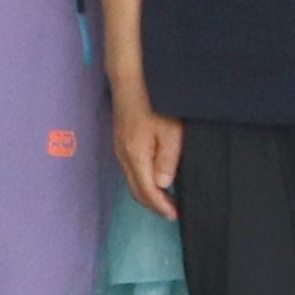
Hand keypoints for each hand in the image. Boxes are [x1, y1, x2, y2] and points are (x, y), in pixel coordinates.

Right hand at [116, 89, 182, 219]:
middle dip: (152, 204)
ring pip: (131, 180)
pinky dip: (141, 180)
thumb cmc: (155, 103)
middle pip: (135, 189)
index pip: (147, 191)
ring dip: (147, 193)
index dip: (161, 206)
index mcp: (136, 156)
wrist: (130, 79)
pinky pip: (130, 169)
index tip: (175, 215)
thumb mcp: (171, 132)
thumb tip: (162, 185)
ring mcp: (119, 148)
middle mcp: (123, 155)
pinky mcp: (121, 140)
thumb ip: (167, 160)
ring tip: (165, 199)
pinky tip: (153, 178)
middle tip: (171, 212)